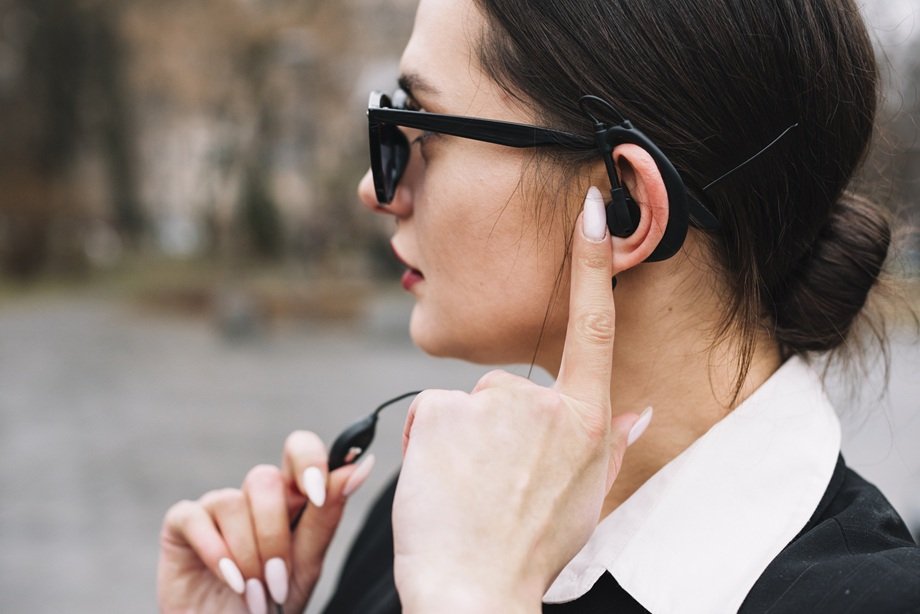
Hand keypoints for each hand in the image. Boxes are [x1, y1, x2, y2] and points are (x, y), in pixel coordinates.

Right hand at [157, 431, 375, 613]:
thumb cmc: (272, 603)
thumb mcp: (306, 564)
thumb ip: (327, 515)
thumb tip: (362, 464)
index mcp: (291, 497)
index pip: (300, 450)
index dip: (308, 461)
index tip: (317, 493)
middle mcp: (253, 496)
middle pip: (264, 479)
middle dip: (274, 534)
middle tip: (278, 578)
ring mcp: (216, 506)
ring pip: (233, 501)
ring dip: (248, 554)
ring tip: (254, 592)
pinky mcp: (181, 523)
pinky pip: (195, 516)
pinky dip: (216, 552)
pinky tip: (229, 580)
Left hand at [392, 188, 649, 612]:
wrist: (476, 592)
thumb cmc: (532, 551)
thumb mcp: (589, 500)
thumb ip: (614, 445)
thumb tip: (643, 409)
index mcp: (585, 420)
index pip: (594, 324)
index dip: (591, 262)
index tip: (589, 208)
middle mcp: (542, 401)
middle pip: (508, 387)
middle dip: (495, 428)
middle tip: (493, 484)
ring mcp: (491, 403)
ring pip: (468, 405)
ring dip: (462, 439)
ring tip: (469, 491)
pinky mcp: (441, 410)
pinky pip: (433, 415)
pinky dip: (432, 444)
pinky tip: (442, 483)